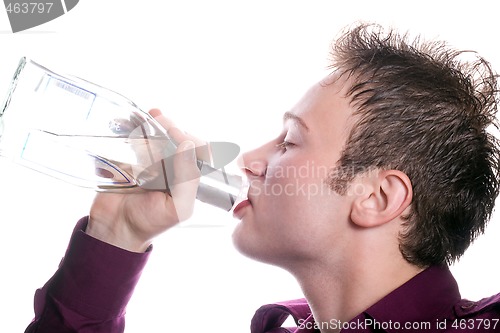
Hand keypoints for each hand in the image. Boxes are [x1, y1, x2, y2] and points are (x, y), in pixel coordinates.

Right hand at [86, 109, 202, 251]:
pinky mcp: (132, 160)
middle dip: (170, 126)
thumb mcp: (177, 208)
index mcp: (189, 178)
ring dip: (153, 123)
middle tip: (159, 117)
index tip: (176, 132)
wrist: (114, 229)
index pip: (198, 151)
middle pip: (177, 139)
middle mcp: (173, 168)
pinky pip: (136, 140)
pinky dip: (133, 128)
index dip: (189, 138)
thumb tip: (188, 146)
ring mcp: (152, 163)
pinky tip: (129, 120)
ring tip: (148, 115)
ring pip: (157, 136)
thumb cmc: (149, 223)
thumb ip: (188, 180)